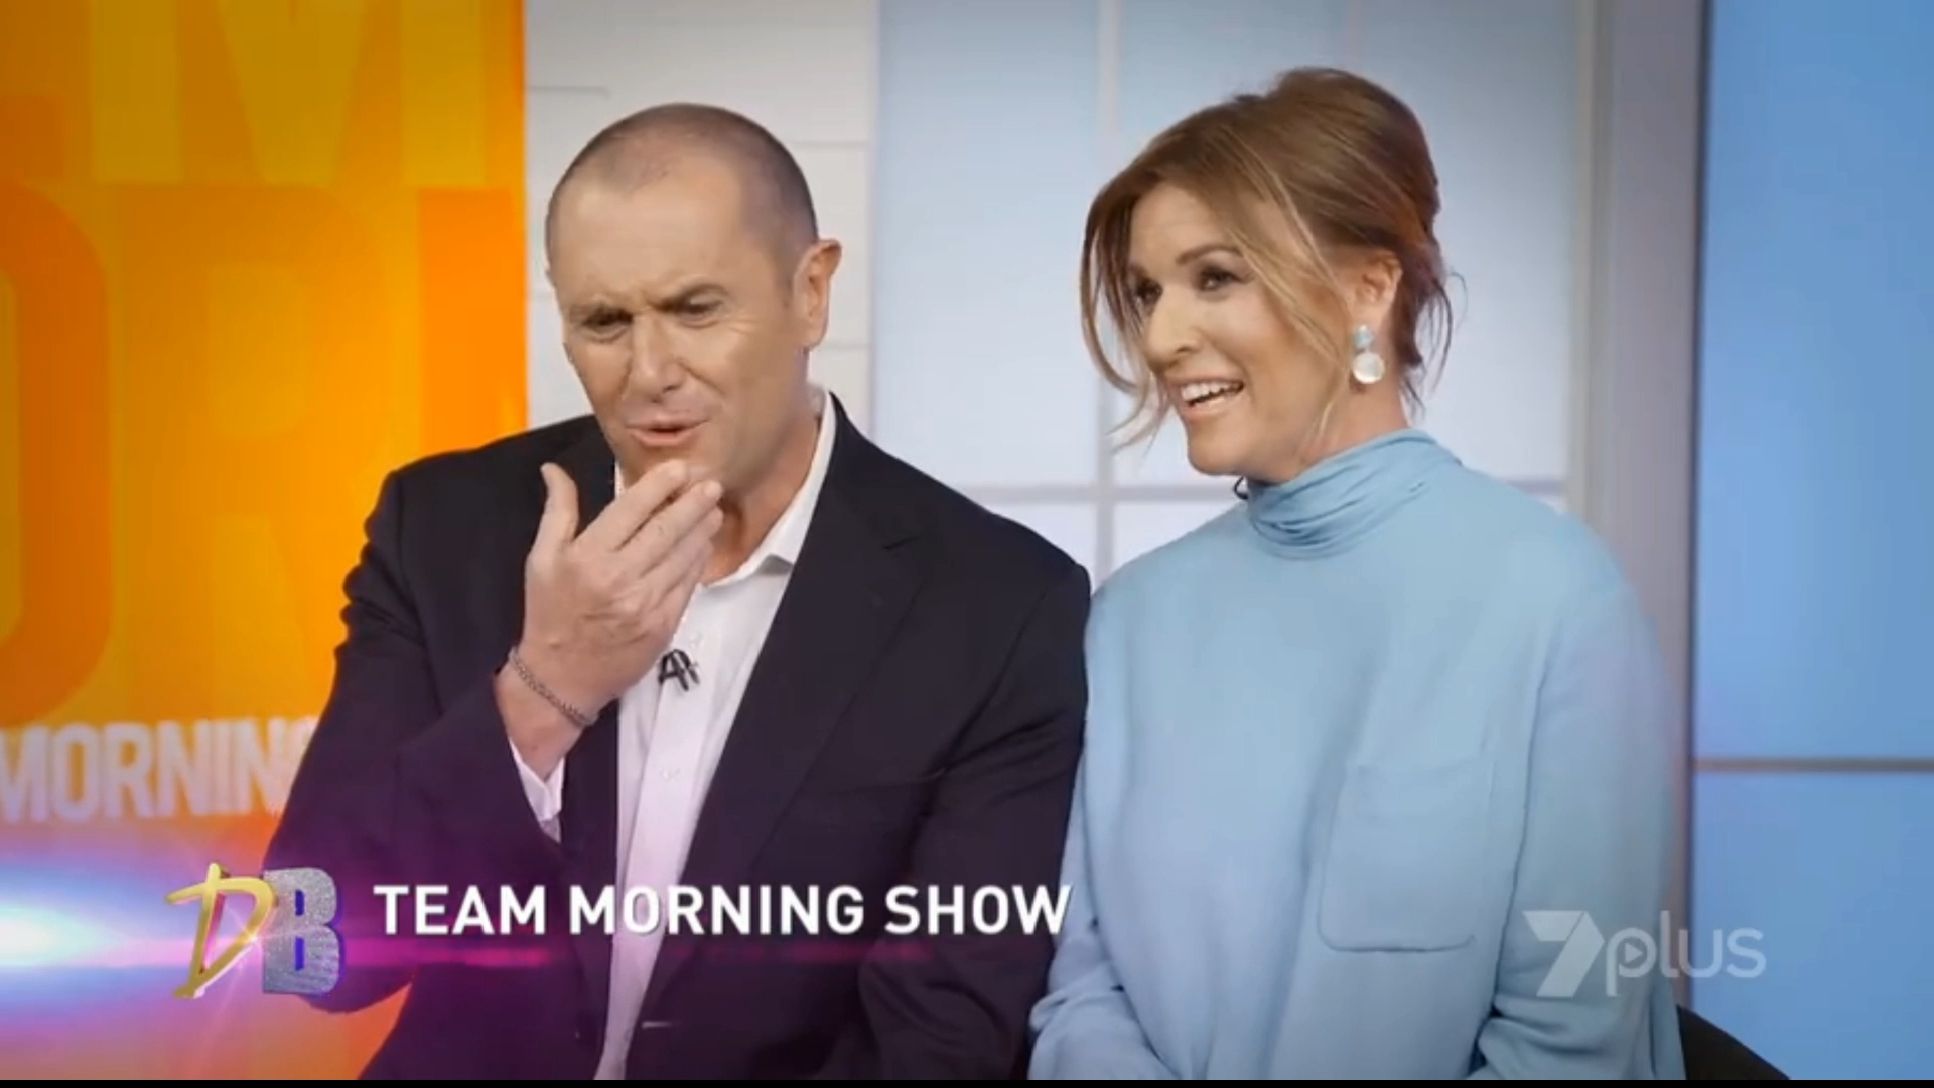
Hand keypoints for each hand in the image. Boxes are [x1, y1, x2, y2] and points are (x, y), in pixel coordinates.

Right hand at [510, 459, 721, 725]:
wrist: (560, 678)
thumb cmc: (549, 612)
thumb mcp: (541, 559)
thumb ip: (557, 511)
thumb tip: (553, 469)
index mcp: (588, 556)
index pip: (631, 510)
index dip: (659, 486)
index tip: (680, 468)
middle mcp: (620, 578)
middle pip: (666, 531)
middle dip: (693, 504)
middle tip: (712, 484)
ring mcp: (646, 603)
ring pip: (683, 557)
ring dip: (702, 531)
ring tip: (713, 510)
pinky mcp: (664, 625)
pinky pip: (687, 585)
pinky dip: (698, 562)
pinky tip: (703, 546)